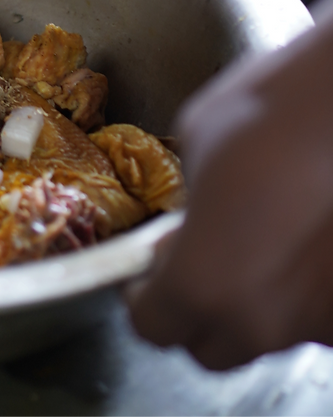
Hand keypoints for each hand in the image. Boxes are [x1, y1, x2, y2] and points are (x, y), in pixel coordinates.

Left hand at [127, 0, 332, 368]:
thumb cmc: (270, 112)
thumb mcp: (196, 151)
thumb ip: (188, 210)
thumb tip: (193, 226)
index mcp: (202, 284)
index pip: (154, 327)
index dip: (144, 298)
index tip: (148, 275)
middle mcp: (263, 323)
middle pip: (213, 348)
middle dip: (200, 311)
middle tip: (205, 260)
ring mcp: (321, 323)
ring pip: (274, 335)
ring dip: (261, 302)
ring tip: (270, 241)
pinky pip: (319, 315)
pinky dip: (311, 291)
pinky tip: (312, 242)